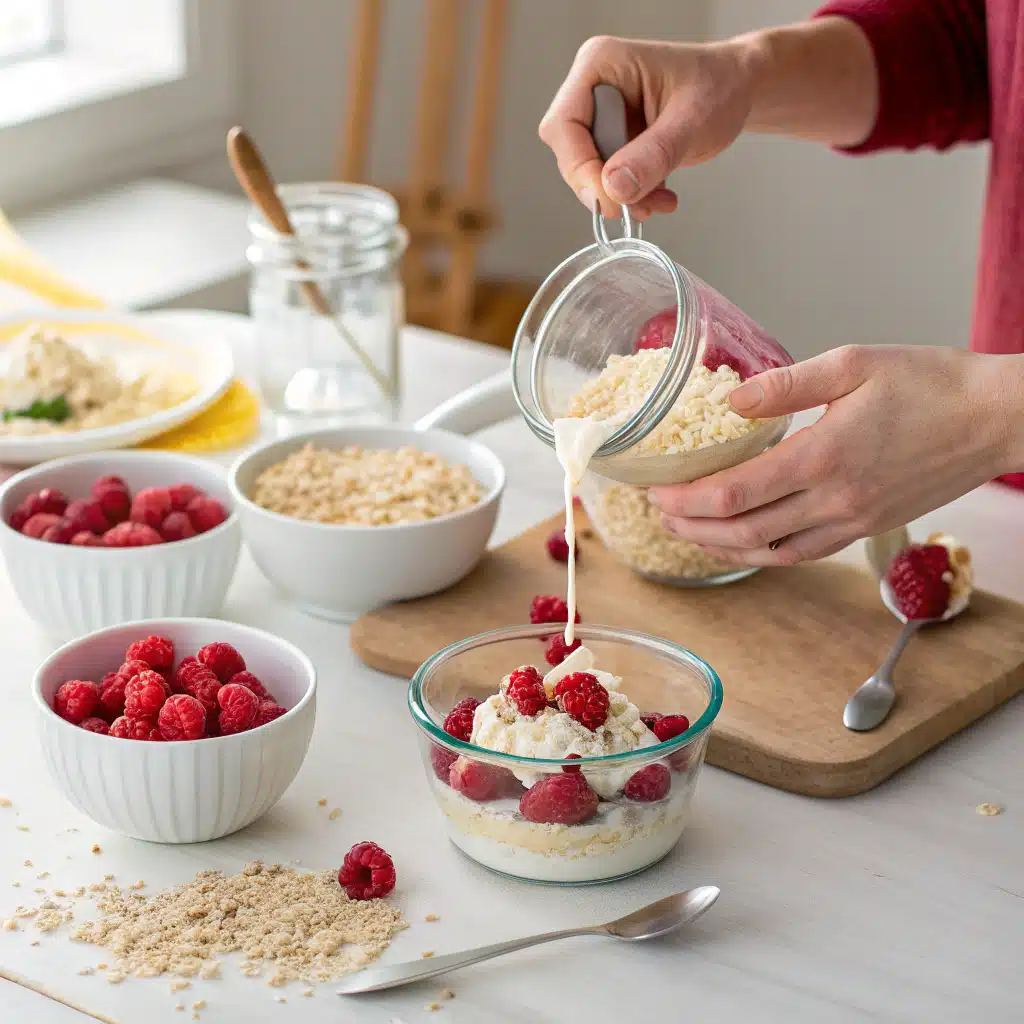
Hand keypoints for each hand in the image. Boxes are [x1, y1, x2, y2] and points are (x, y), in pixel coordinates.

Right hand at [538, 35, 760, 218]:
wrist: (737, 90)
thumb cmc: (720, 85)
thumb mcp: (692, 120)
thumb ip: (654, 154)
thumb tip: (614, 188)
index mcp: (600, 65)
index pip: (564, 125)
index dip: (580, 168)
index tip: (609, 198)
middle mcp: (592, 90)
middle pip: (573, 154)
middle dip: (606, 188)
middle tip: (640, 206)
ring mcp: (601, 118)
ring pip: (589, 174)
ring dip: (622, 197)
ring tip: (660, 200)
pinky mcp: (612, 142)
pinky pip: (607, 181)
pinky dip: (632, 197)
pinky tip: (660, 196)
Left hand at [651, 346, 1023, 564]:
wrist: (995, 419)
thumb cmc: (931, 383)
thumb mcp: (854, 363)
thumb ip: (786, 385)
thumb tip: (730, 402)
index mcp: (824, 456)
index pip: (735, 493)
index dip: (688, 500)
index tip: (657, 492)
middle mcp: (834, 500)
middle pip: (743, 531)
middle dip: (692, 528)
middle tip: (659, 513)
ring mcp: (851, 520)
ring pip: (770, 552)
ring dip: (721, 547)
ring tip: (687, 534)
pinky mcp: (865, 528)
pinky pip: (802, 553)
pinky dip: (762, 553)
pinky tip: (743, 542)